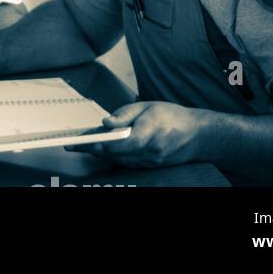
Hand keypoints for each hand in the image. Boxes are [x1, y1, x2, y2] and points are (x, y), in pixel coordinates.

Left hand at [71, 102, 202, 167]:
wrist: (198, 134)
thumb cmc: (172, 116)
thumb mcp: (147, 107)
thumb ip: (124, 114)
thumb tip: (105, 123)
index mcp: (148, 133)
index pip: (116, 142)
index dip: (96, 144)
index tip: (79, 143)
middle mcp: (149, 151)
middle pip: (114, 153)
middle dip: (93, 149)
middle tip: (74, 145)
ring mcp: (150, 162)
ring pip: (119, 160)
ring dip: (102, 153)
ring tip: (84, 145)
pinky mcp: (151, 166)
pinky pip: (128, 162)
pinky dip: (115, 156)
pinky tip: (105, 149)